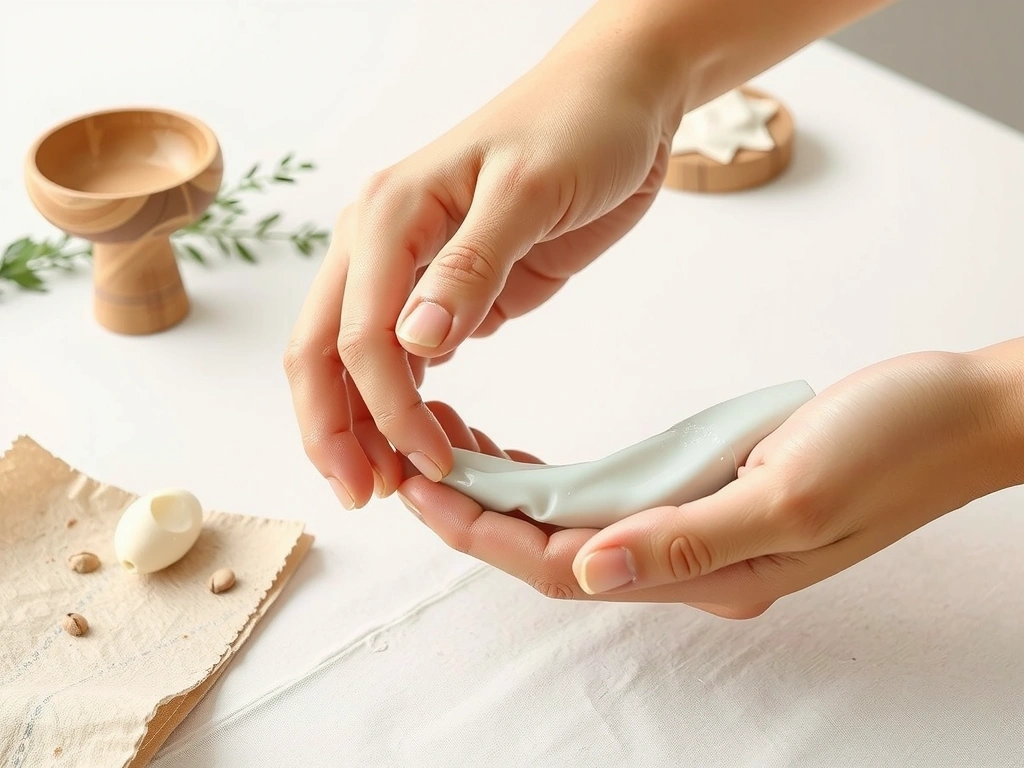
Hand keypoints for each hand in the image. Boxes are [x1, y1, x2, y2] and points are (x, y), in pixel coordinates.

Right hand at [283, 24, 681, 509]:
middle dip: (334, 429)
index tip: (427, 463)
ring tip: (386, 483)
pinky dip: (400, 401)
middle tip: (361, 495)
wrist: (620, 99)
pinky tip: (416, 436)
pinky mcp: (452, 286)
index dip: (383, 411)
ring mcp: (412, 266)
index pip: (359, 335)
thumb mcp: (532, 191)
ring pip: (354, 358)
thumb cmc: (582, 127)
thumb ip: (472, 265)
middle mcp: (382, 241)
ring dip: (360, 423)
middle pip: (324, 350)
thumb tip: (415, 344)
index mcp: (390, 215)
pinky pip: (403, 353)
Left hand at [397, 351, 1019, 616]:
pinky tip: (526, 447)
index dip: (484, 530)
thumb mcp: (793, 490)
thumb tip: (584, 569)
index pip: (560, 564)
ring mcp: (697, 533)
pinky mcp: (706, 498)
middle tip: (415, 456)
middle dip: (477, 510)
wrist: (958, 419)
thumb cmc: (891, 446)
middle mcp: (689, 561)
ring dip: (509, 491)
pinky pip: (608, 499)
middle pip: (553, 548)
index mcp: (705, 568)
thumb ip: (689, 539)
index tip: (422, 485)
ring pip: (573, 525)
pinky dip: (557, 476)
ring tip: (452, 440)